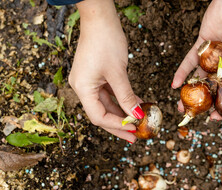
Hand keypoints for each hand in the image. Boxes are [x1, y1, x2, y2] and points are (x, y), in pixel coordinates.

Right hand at [69, 0, 143, 143]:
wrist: (99, 19)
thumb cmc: (105, 41)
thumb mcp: (118, 73)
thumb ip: (126, 96)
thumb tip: (137, 115)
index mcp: (83, 88)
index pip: (98, 116)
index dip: (117, 125)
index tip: (133, 129)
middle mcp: (83, 88)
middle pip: (102, 113)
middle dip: (119, 125)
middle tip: (134, 136)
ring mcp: (89, 82)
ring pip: (107, 104)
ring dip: (123, 113)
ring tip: (138, 123)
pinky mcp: (97, 77)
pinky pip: (110, 94)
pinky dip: (122, 100)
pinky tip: (135, 105)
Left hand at [172, 0, 221, 119]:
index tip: (213, 118)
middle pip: (212, 89)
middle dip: (202, 103)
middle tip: (191, 114)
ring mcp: (212, 57)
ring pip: (199, 78)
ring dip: (189, 91)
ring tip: (179, 105)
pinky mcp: (201, 46)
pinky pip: (189, 62)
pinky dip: (182, 72)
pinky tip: (174, 84)